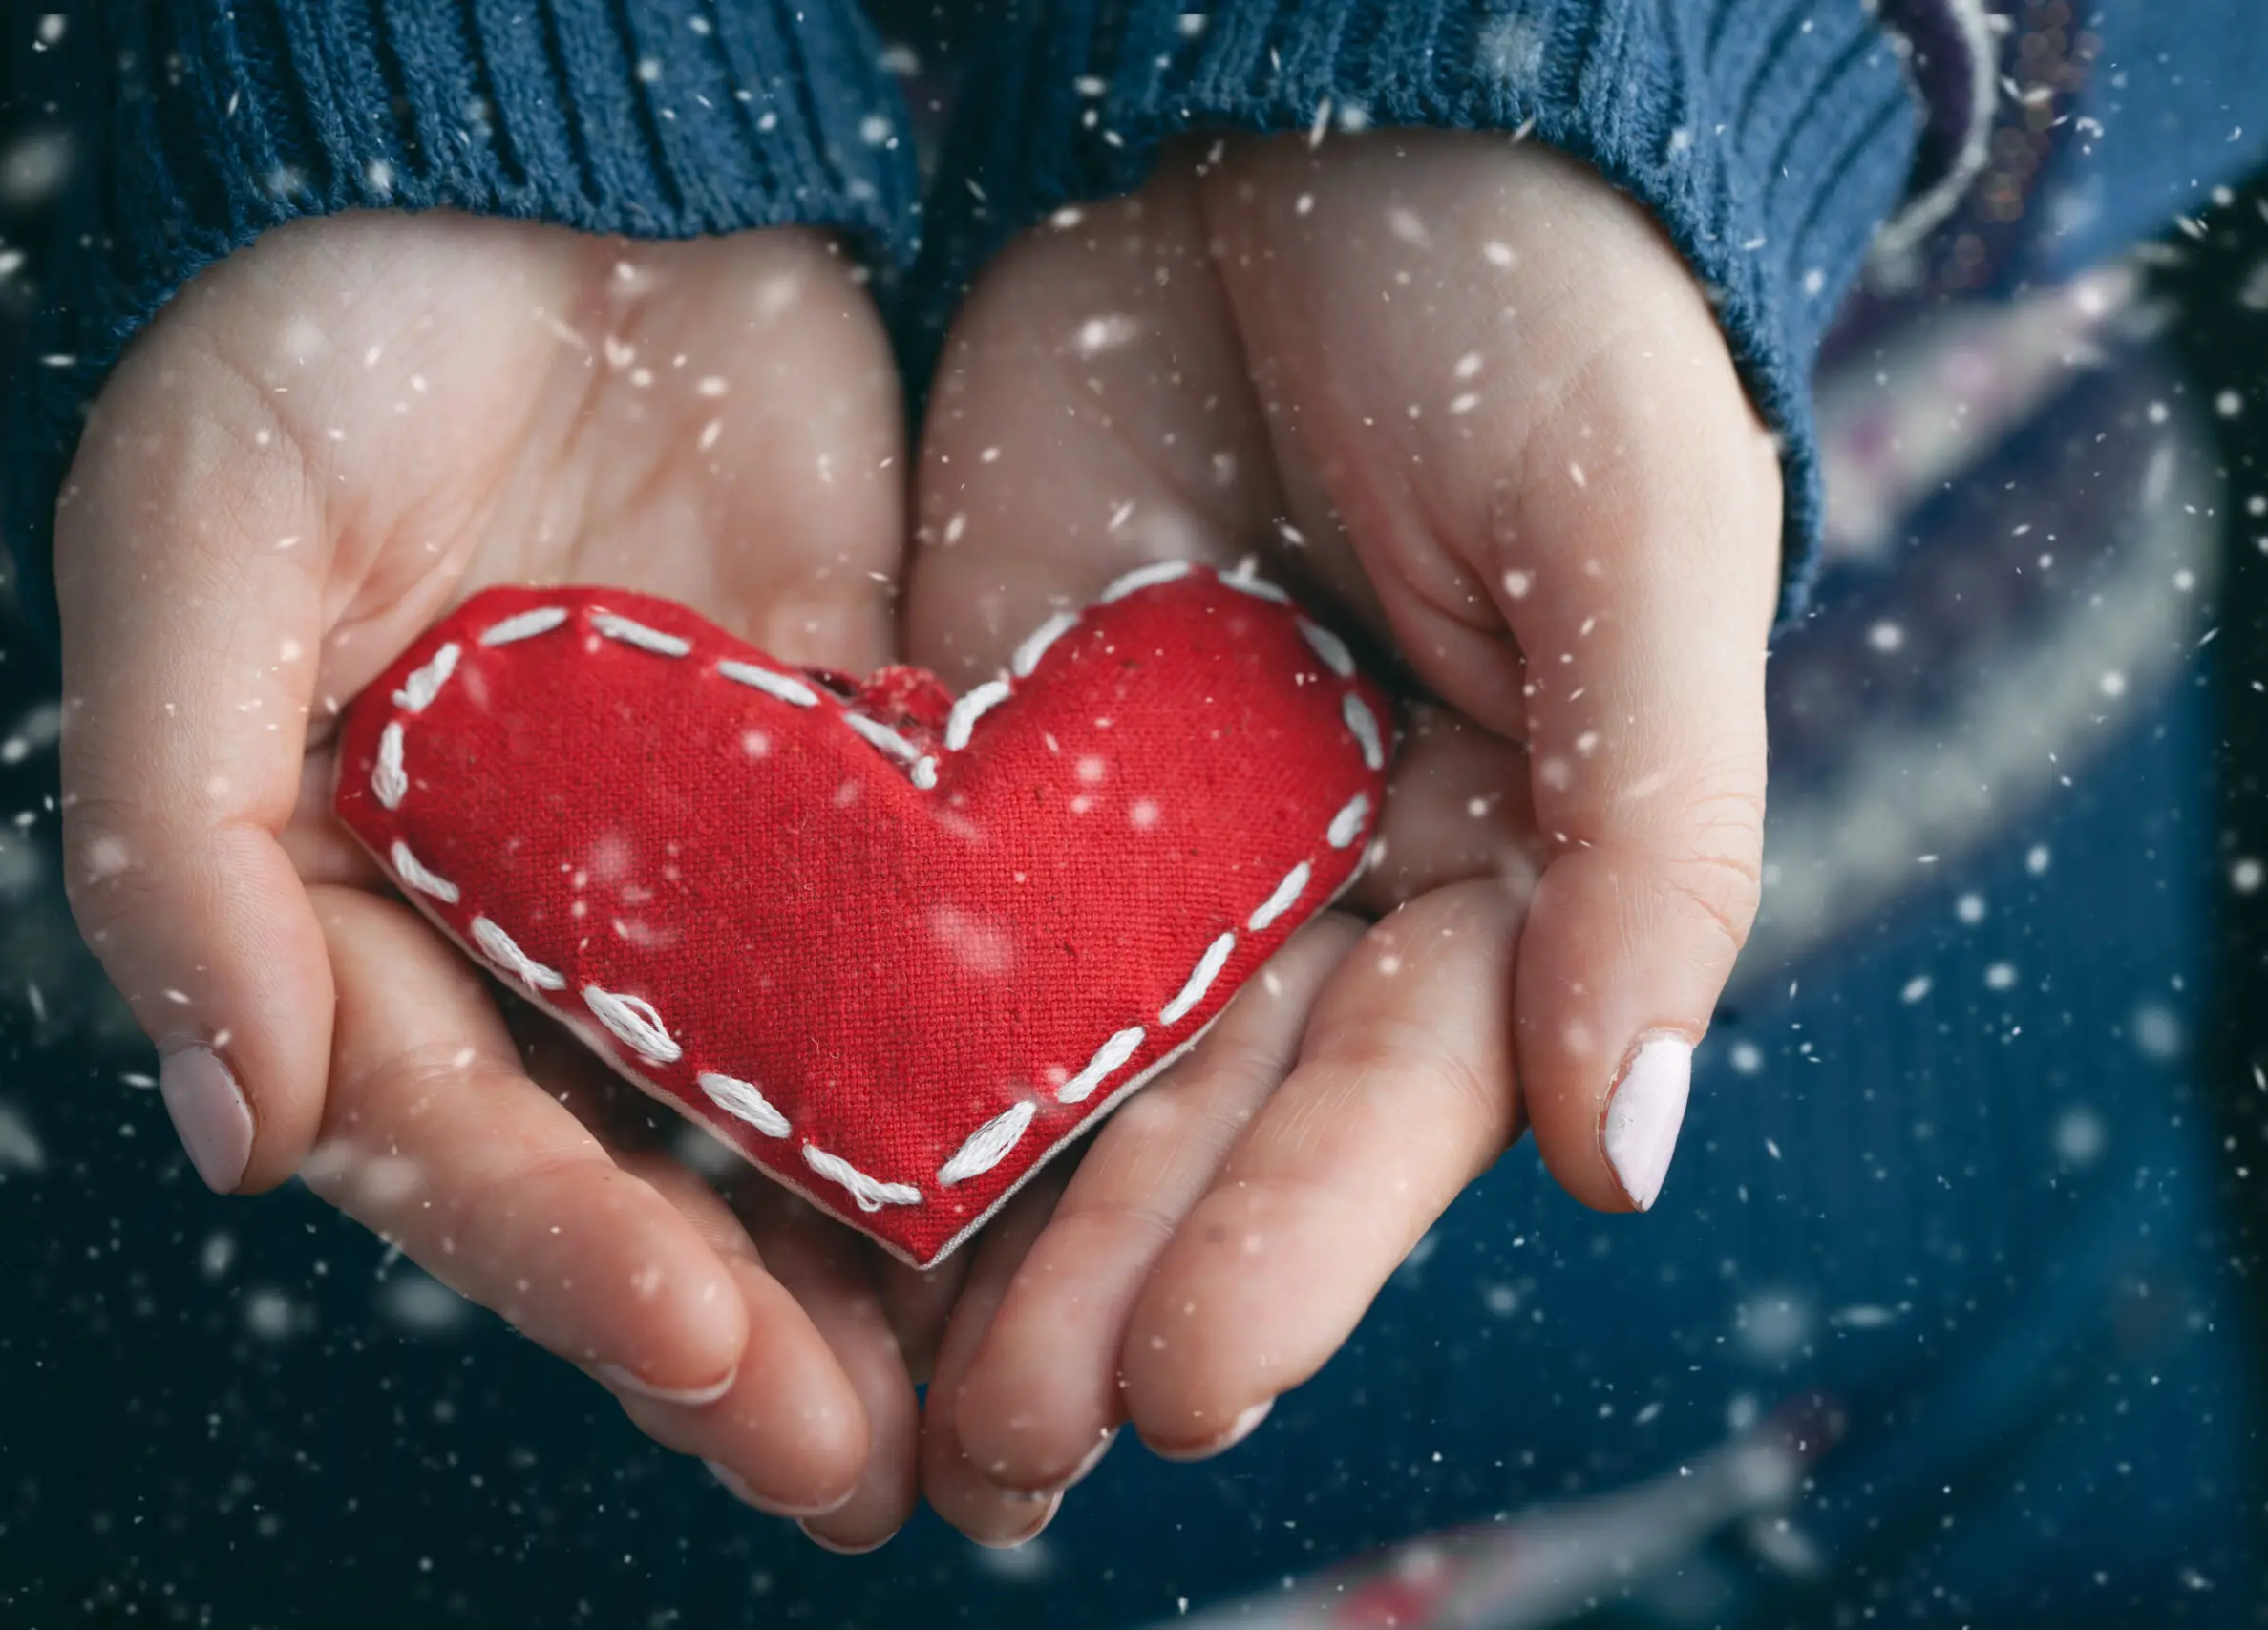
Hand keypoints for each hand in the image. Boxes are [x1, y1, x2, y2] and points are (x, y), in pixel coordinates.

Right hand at [56, 212, 921, 1549]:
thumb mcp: (200, 539)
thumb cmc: (337, 343)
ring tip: (983, 1430)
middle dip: (744, 1338)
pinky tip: (1074, 1198)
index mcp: (364, 914)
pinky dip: (992, 1087)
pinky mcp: (862, 806)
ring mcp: (713, 886)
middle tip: (856, 1481)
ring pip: (801, 1120)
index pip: (459, 1131)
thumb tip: (233, 1126)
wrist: (569, 192)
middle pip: (643, 1177)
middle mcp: (546, 940)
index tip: (695, 1343)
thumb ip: (177, 824)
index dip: (563, 1250)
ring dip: (885, 1278)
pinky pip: (930, 967)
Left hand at [903, 130, 1776, 1539]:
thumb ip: (1652, 838)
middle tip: (1004, 1458)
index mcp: (1490, 870)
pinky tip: (780, 1189)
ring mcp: (1132, 839)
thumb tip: (1623, 1152)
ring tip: (888, 1413)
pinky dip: (852, 1059)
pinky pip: (910, 925)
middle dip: (1109, 1290)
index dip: (1295, 1244)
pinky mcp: (976, 759)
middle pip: (1204, 1128)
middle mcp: (1307, 892)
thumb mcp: (1627, 543)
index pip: (1390, 1095)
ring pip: (1051, 1075)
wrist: (1303, 120)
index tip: (1186, 1384)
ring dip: (974, 1244)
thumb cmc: (1522, 315)